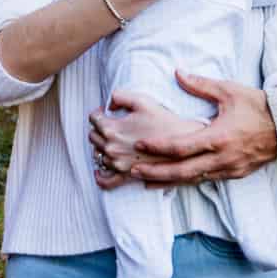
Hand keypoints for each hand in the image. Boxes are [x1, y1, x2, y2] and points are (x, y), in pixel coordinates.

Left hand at [88, 93, 205, 188]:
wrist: (183, 143)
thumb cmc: (163, 120)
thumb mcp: (142, 100)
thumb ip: (119, 96)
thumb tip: (109, 104)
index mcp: (112, 129)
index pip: (94, 119)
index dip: (99, 112)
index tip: (106, 111)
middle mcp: (111, 149)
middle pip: (93, 137)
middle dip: (99, 128)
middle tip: (110, 123)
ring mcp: (118, 165)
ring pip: (98, 155)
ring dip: (101, 146)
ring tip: (113, 140)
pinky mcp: (126, 176)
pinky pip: (106, 181)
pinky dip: (100, 176)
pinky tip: (99, 170)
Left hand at [125, 73, 276, 183]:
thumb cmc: (258, 106)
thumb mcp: (229, 91)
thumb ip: (200, 85)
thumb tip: (177, 73)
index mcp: (218, 137)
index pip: (181, 146)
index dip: (158, 147)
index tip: (139, 145)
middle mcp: (221, 158)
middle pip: (182, 170)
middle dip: (156, 172)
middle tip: (134, 171)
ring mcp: (228, 169)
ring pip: (193, 180)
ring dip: (169, 181)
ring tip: (145, 181)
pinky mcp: (234, 174)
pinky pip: (206, 180)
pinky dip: (187, 182)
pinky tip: (174, 181)